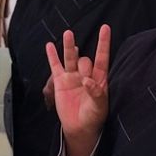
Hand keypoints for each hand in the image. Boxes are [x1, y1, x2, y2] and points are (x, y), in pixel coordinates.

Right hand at [44, 25, 110, 155]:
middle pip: (84, 60)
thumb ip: (96, 93)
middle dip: (83, 64)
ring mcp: (72, 77)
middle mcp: (86, 75)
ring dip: (69, 46)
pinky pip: (55, 66)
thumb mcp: (100, 107)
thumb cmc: (94, 117)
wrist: (79, 127)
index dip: (104, 43)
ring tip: (68, 33)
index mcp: (100, 79)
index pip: (103, 57)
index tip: (105, 28)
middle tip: (82, 77)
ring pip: (70, 58)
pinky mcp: (60, 82)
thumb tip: (88, 80)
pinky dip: (52, 56)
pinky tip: (49, 46)